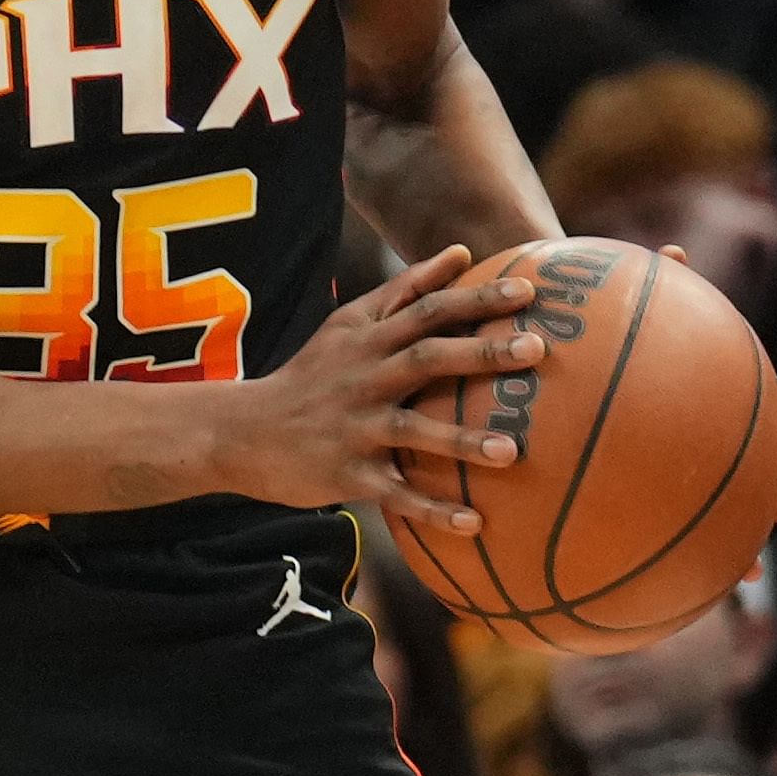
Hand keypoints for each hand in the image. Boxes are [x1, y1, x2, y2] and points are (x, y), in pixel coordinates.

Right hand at [204, 244, 553, 529]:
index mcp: (369, 341)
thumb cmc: (310, 375)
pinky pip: (396, 495)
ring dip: (462, 441)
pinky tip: (474, 523)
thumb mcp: (349, 324)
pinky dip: (433, 510)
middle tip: (536, 350)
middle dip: (482, 352)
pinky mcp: (348, 475)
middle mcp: (364, 379)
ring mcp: (356, 429)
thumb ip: (405, 289)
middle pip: (428, 358)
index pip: (428, 310)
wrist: (241, 432)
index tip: (528, 291)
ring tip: (513, 451)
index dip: (477, 298)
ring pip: (413, 431)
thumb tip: (461, 252)